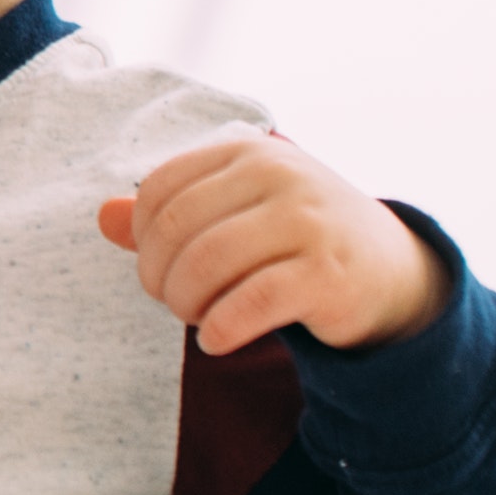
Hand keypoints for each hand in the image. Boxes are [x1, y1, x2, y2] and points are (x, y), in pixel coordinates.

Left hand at [102, 134, 443, 353]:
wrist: (393, 272)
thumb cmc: (296, 239)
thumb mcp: (237, 212)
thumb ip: (170, 214)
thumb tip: (102, 217)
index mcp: (249, 154)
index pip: (161, 189)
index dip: (142, 236)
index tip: (158, 266)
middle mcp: (281, 177)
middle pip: (178, 230)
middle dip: (159, 276)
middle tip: (172, 300)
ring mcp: (309, 223)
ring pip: (207, 265)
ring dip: (186, 305)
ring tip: (197, 318)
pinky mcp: (327, 275)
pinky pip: (248, 305)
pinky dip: (219, 331)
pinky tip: (218, 340)